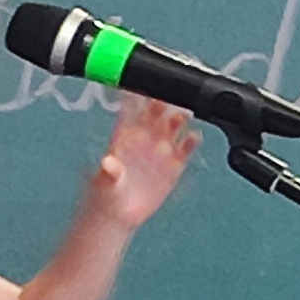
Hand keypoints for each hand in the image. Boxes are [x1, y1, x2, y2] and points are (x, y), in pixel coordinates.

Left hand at [87, 97, 201, 228]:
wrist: (119, 214)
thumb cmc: (107, 194)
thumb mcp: (106, 183)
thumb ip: (110, 171)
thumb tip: (108, 162)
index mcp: (123, 136)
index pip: (130, 109)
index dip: (135, 95)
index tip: (142, 86)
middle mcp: (144, 138)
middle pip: (156, 112)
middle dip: (162, 102)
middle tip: (167, 98)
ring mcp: (160, 149)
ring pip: (173, 125)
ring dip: (179, 118)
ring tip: (183, 115)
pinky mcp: (174, 163)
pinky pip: (186, 147)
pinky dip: (192, 140)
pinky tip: (194, 137)